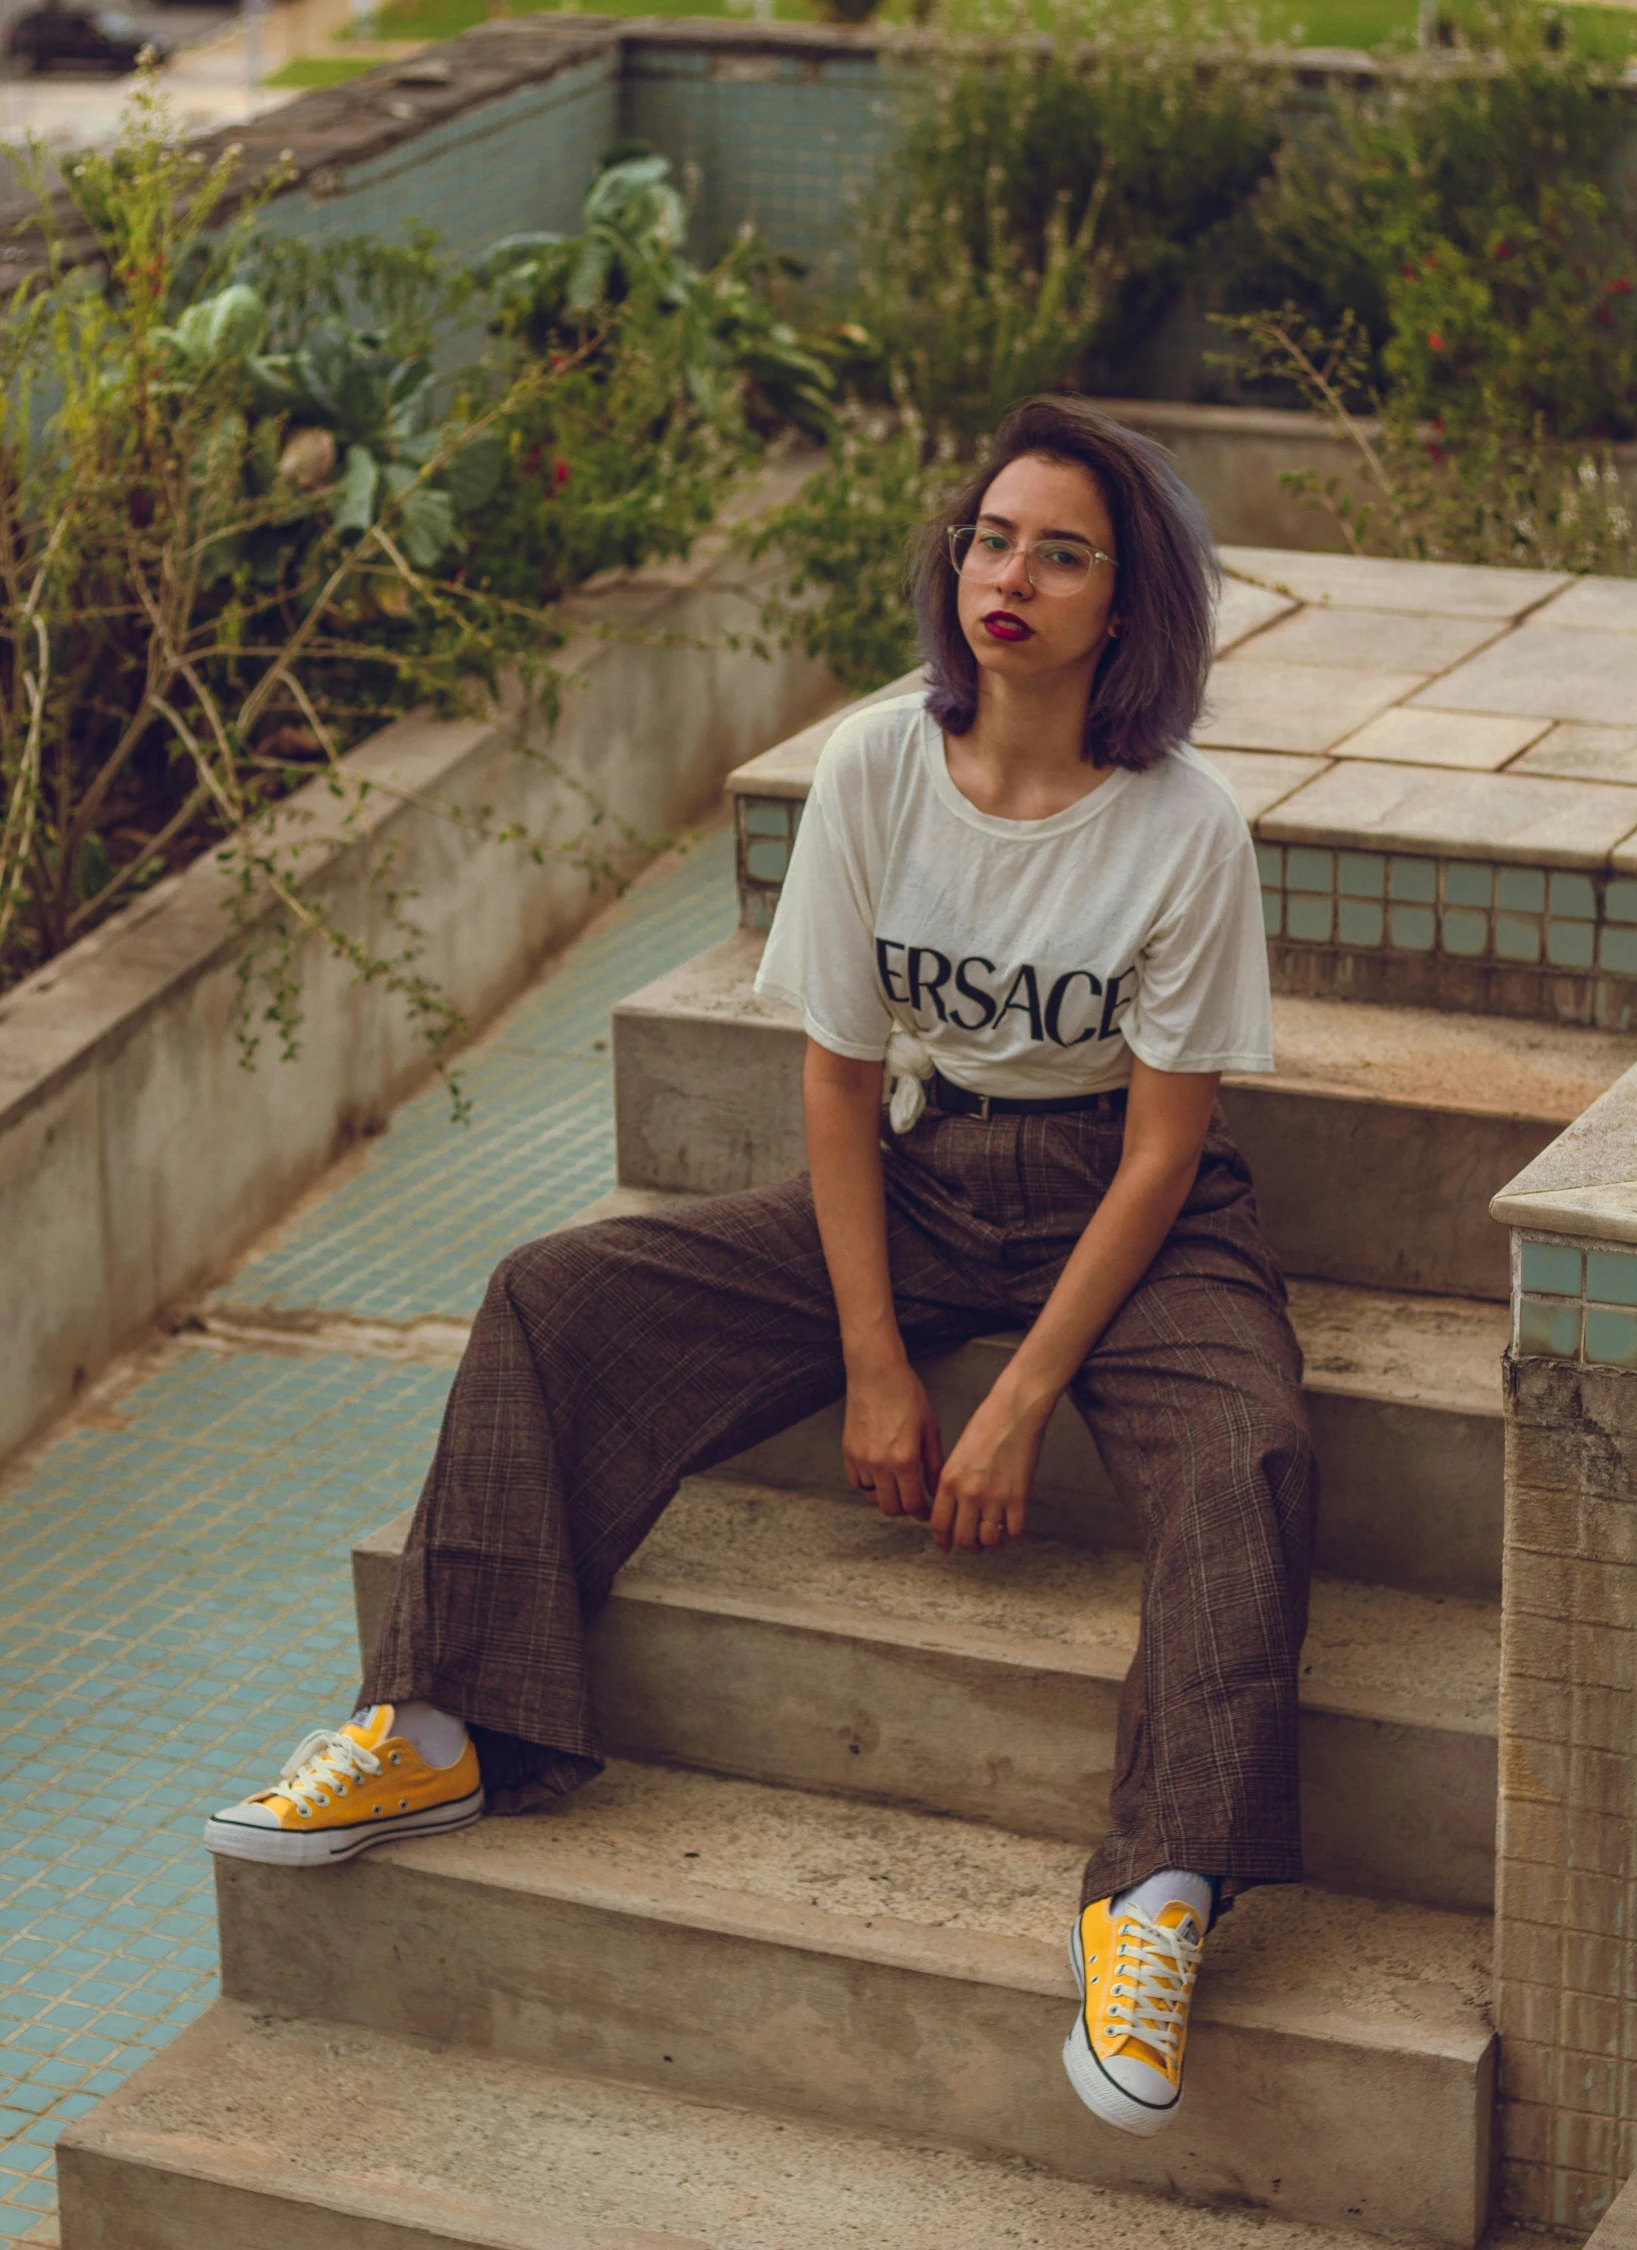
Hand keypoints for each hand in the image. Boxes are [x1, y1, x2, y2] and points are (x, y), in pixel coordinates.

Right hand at [843, 1359, 942, 1519]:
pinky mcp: (848, 1452)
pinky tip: (880, 1474)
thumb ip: (934, 1464)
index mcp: (905, 1460)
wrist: (876, 1373)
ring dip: (886, 1498)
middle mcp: (880, 1464)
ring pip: (872, 1498)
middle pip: (890, 1508)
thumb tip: (935, 1491)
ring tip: (897, 1487)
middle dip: (905, 1509)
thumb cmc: (907, 1395)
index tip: (927, 1511)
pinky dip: (869, 1485)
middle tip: (914, 1501)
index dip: (922, 1513)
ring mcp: (861, 1459)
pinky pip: (857, 1482)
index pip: (912, 1504)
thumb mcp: (930, 1428)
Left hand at [929, 1382, 1051, 1553]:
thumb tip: (952, 1507)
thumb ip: (952, 1482)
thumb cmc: (986, 1425)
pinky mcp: (1019, 1496)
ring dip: (991, 1543)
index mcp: (948, 1480)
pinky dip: (1013, 1534)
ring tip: (995, 1537)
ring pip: (989, 1540)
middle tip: (975, 1544)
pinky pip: (1014, 1531)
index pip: (939, 1524)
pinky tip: (1013, 1526)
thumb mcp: (958, 1453)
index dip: (942, 1540)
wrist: (1014, 1410)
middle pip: (963, 1538)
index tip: (946, 1546)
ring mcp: (994, 1497)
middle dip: (968, 1546)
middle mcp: (968, 1492)